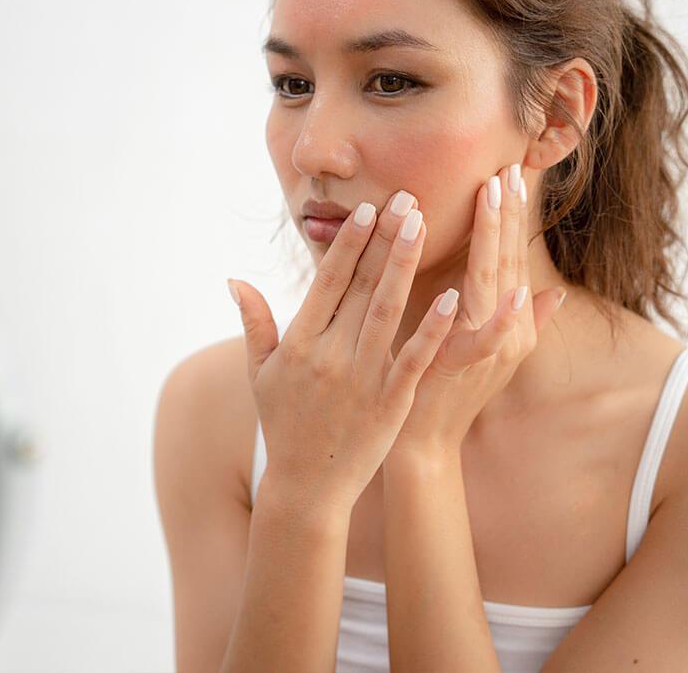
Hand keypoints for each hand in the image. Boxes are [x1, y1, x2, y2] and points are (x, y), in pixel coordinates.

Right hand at [226, 190, 456, 516]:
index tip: (367, 209)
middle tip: (407, 199)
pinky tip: (451, 297)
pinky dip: (431, 328)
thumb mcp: (260, 373)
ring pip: (387, 311)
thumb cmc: (283, 424)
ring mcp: (362, 378)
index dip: (349, 243)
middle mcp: (330, 355)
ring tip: (422, 226)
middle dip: (385, 240)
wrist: (306, 487)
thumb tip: (236, 279)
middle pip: (361, 287)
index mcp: (300, 343)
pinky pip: (413, 358)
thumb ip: (255, 323)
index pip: (327, 281)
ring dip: (405, 266)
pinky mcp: (390, 401)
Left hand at [390, 164, 566, 455]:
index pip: (507, 256)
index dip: (509, 216)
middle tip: (506, 167)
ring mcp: (490, 348)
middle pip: (506, 260)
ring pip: (495, 282)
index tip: (509, 172)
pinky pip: (487, 338)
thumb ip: (521, 318)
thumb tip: (553, 291)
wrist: (424, 440)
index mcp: (506, 320)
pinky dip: (501, 317)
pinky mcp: (466, 367)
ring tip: (493, 194)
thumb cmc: (445, 389)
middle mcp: (507, 330)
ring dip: (496, 238)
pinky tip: (511, 290)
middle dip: (506, 213)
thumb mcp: (485, 348)